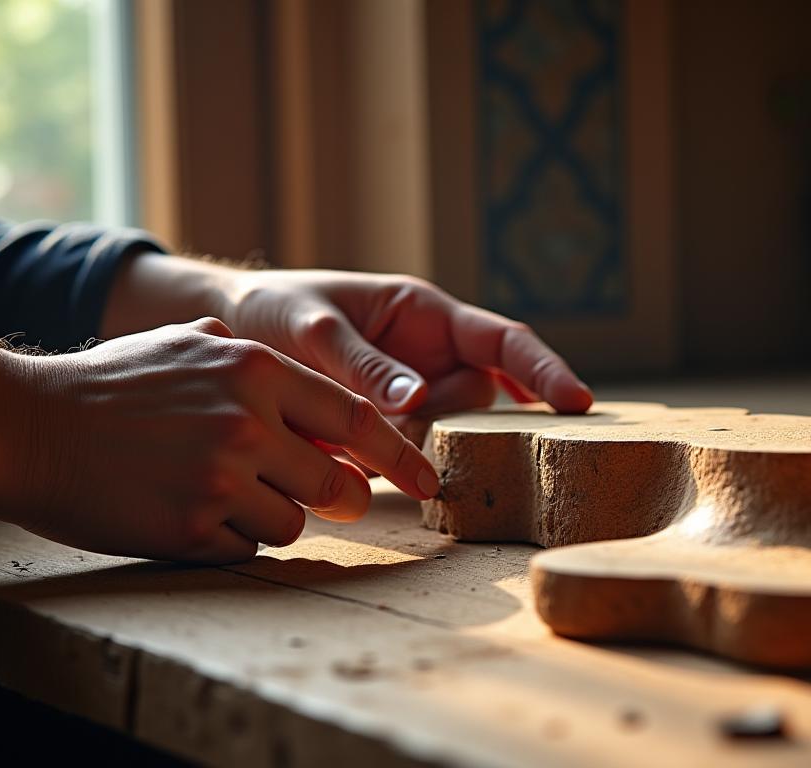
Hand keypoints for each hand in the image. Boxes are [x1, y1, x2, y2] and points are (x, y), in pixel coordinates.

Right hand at [9, 317, 437, 562]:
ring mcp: (219, 478)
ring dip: (267, 516)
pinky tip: (183, 508)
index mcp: (255, 368)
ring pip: (293, 522)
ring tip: (214, 489)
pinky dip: (227, 538)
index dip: (400, 455)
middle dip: (335, 497)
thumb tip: (328, 399)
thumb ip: (260, 361)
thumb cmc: (111, 383)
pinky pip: (244, 548)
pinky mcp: (189, 527)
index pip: (357, 419)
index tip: (428, 480)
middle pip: (337, 483)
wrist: (23, 424)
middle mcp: (247, 422)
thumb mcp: (190, 342)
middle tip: (322, 496)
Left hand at [216, 270, 593, 436]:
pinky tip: (353, 461)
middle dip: (453, 421)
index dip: (546, 370)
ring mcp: (413, 397)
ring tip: (357, 439)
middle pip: (479, 401)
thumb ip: (363, 363)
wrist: (230, 333)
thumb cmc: (275, 310)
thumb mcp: (313, 329)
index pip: (504, 342)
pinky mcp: (389, 431)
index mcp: (426, 315)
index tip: (580, 403)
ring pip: (447, 435)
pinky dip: (394, 465)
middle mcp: (431, 357)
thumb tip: (416, 401)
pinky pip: (412, 455)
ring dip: (417, 446)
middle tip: (396, 427)